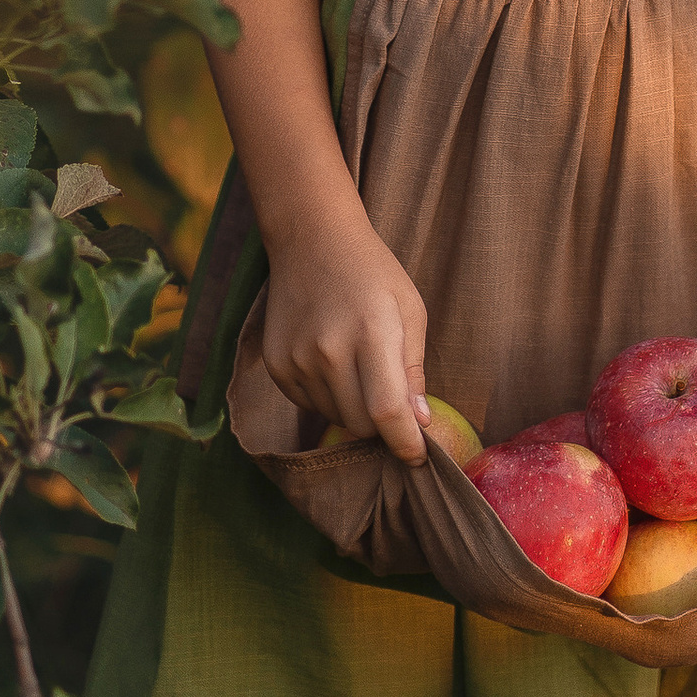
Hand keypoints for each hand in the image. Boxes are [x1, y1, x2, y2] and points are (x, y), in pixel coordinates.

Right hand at [259, 196, 435, 461]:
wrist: (311, 240)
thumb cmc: (373, 273)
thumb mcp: (410, 311)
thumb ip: (414, 369)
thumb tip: (418, 421)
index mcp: (370, 332)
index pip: (386, 412)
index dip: (405, 443)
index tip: (418, 455)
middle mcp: (328, 350)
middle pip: (362, 425)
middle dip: (384, 426)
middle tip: (394, 403)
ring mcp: (297, 360)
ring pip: (336, 419)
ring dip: (356, 411)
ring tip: (361, 369)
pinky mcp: (277, 366)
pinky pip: (311, 406)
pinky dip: (330, 398)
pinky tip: (334, 363)